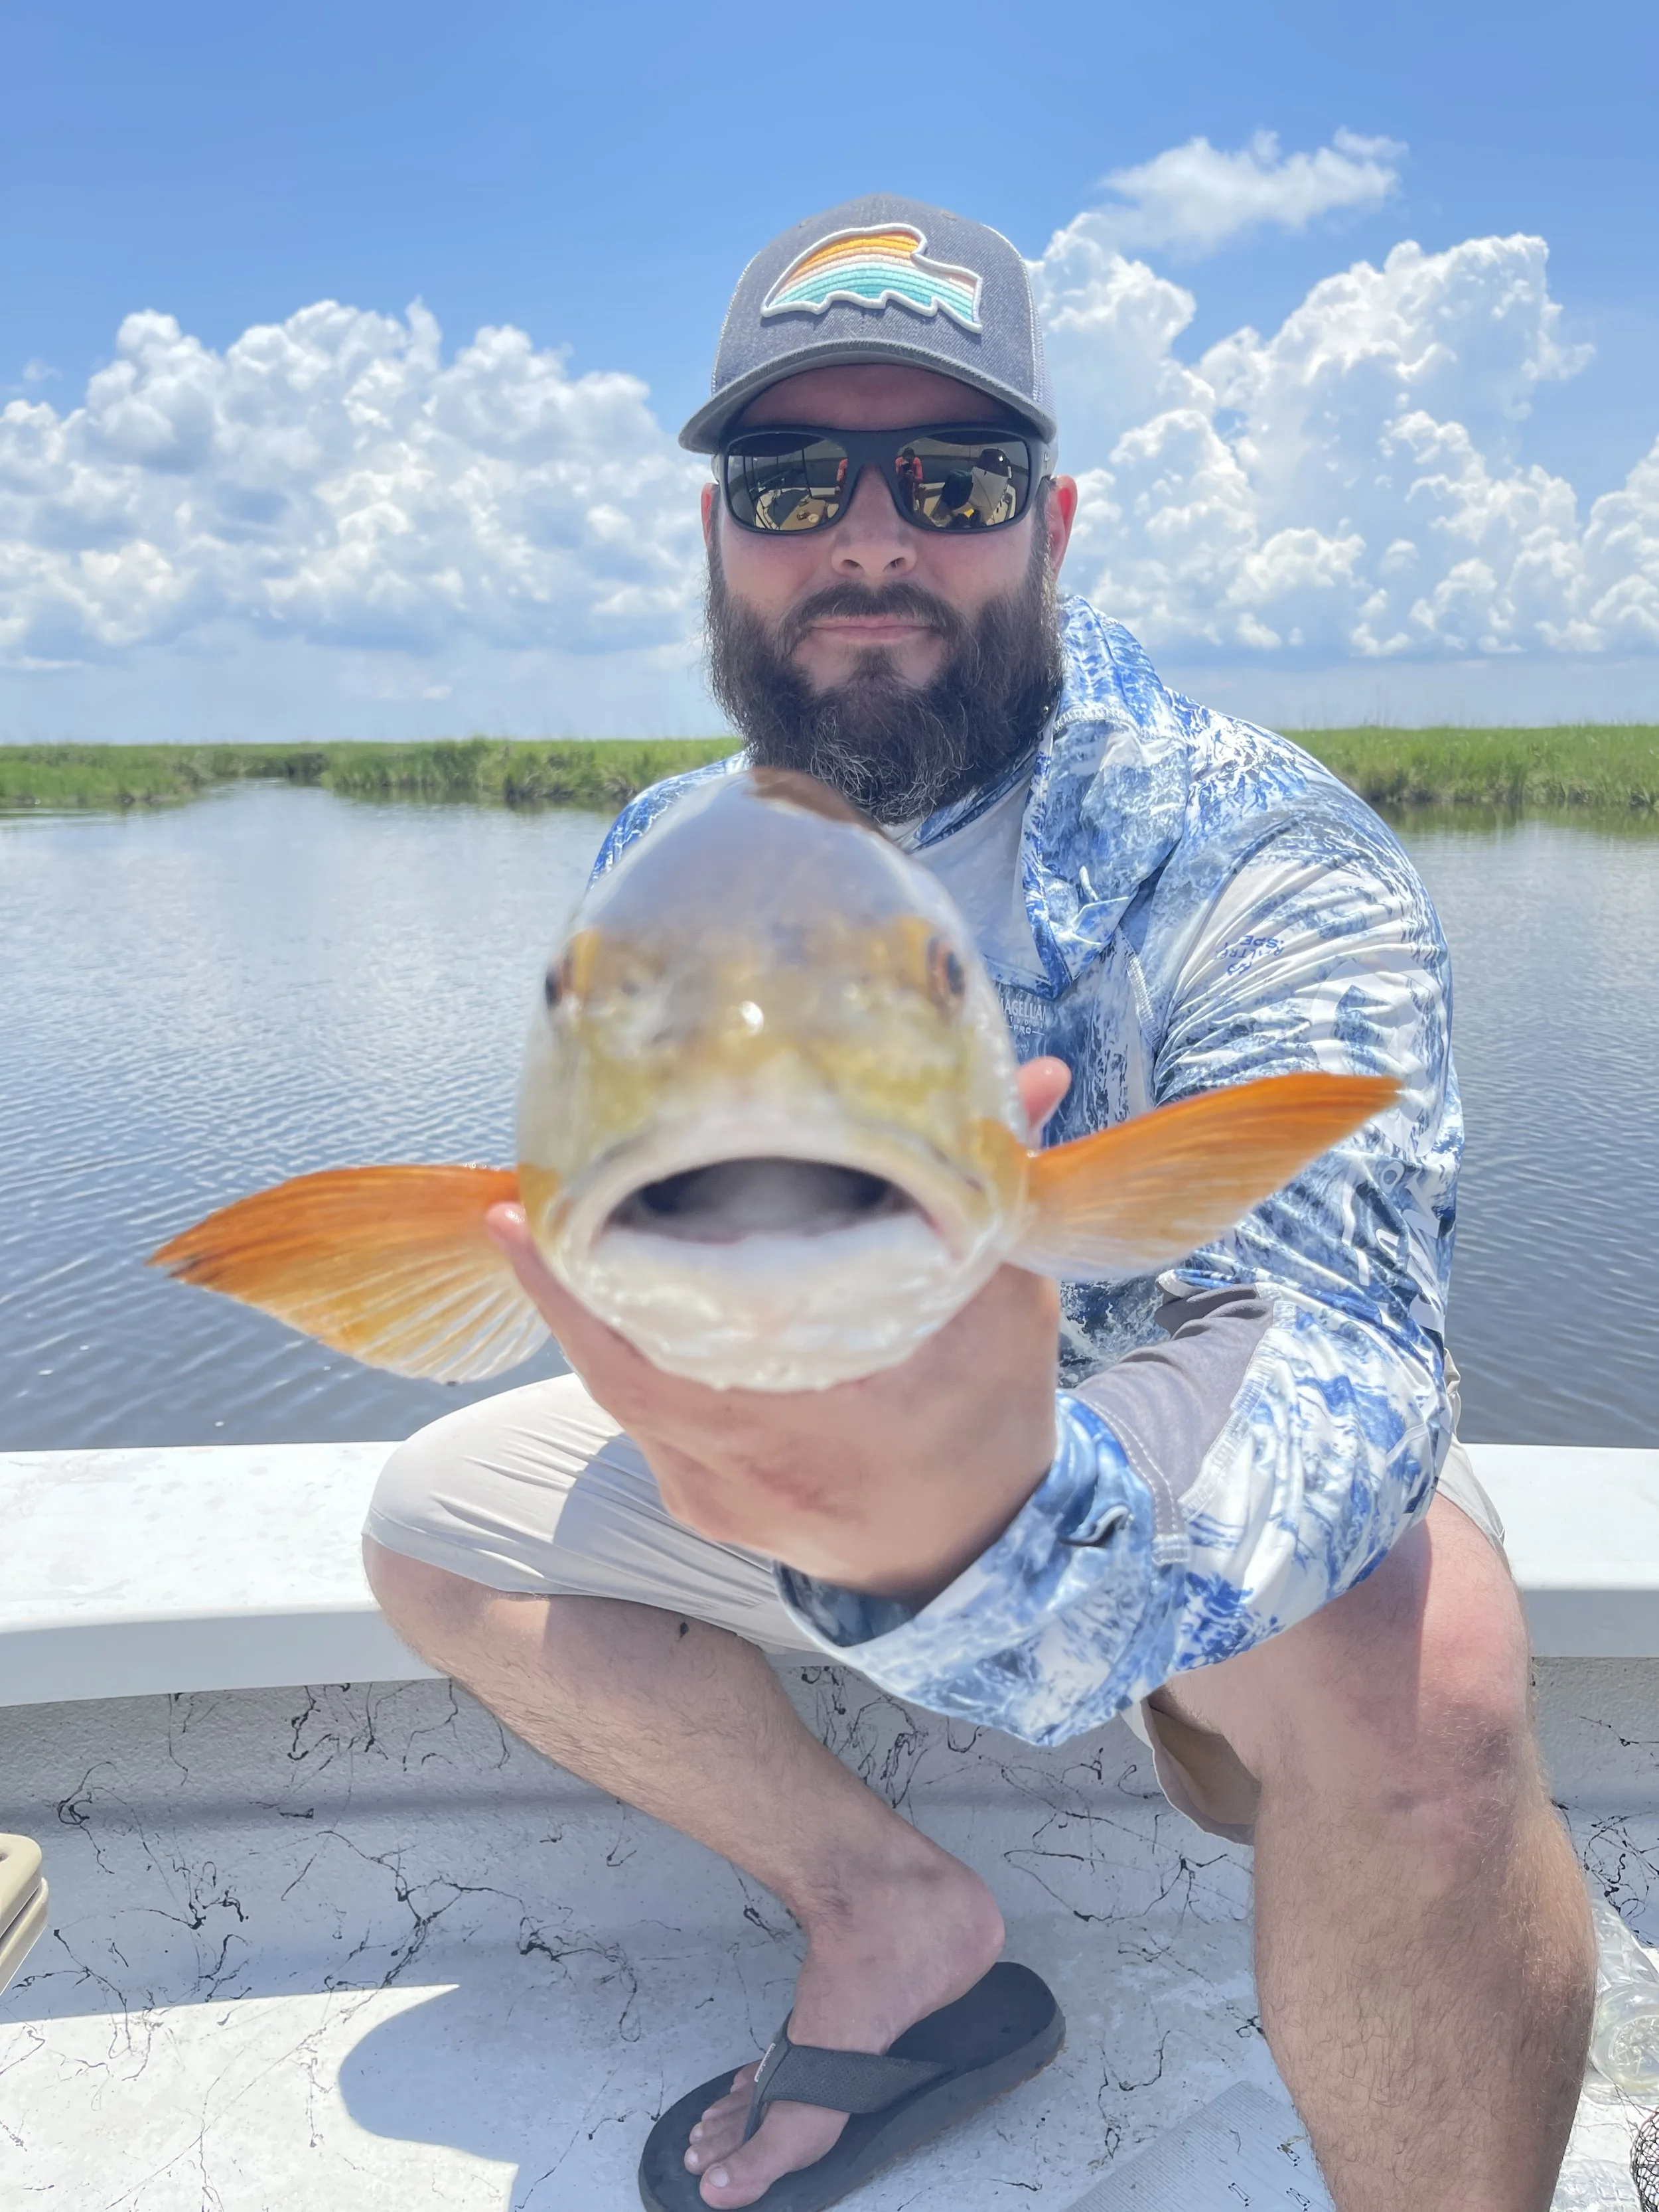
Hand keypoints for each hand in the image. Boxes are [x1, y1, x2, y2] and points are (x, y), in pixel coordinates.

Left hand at [486, 1060, 1070, 1605]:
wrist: (973, 1555)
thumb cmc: (989, 1422)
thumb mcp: (1009, 1306)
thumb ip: (1002, 1193)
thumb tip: (1034, 1079)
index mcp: (819, 1421)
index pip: (661, 1346)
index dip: (575, 1282)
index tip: (512, 1215)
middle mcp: (744, 1469)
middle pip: (614, 1361)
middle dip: (568, 1273)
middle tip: (523, 1192)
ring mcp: (708, 1496)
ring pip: (619, 1389)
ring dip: (588, 1311)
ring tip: (555, 1227)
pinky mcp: (696, 1505)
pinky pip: (638, 1416)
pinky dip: (620, 1352)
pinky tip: (609, 1295)